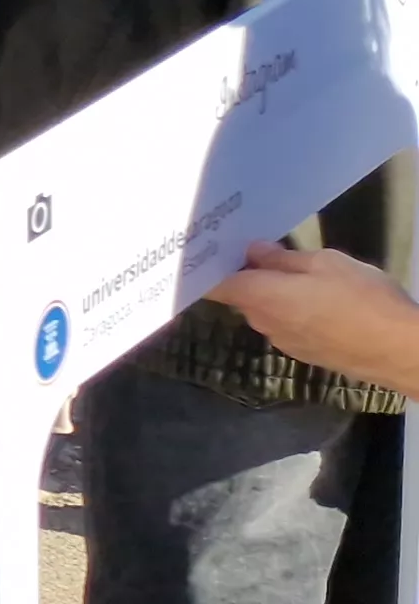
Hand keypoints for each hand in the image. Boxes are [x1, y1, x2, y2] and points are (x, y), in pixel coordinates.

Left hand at [211, 242, 418, 391]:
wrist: (398, 350)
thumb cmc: (362, 299)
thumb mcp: (326, 264)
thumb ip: (283, 259)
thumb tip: (253, 252)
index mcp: (260, 297)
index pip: (214, 286)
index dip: (205, 269)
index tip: (205, 252)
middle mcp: (261, 322)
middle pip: (241, 296)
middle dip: (248, 276)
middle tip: (260, 251)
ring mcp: (282, 341)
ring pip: (266, 311)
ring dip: (273, 294)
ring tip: (296, 274)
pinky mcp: (303, 352)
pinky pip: (287, 325)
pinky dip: (292, 311)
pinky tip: (317, 301)